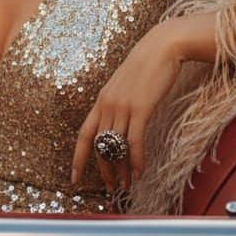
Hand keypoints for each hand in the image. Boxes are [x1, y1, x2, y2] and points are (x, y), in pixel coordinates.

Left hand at [71, 13, 215, 194]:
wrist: (162, 47)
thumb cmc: (147, 66)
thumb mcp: (124, 85)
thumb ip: (118, 104)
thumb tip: (119, 124)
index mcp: (100, 100)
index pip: (83, 135)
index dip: (77, 158)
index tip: (73, 178)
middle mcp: (107, 105)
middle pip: (100, 146)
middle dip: (104, 170)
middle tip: (111, 188)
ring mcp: (123, 106)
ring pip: (117, 147)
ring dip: (121, 170)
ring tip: (126, 186)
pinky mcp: (141, 108)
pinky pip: (135, 141)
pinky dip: (136, 160)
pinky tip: (140, 172)